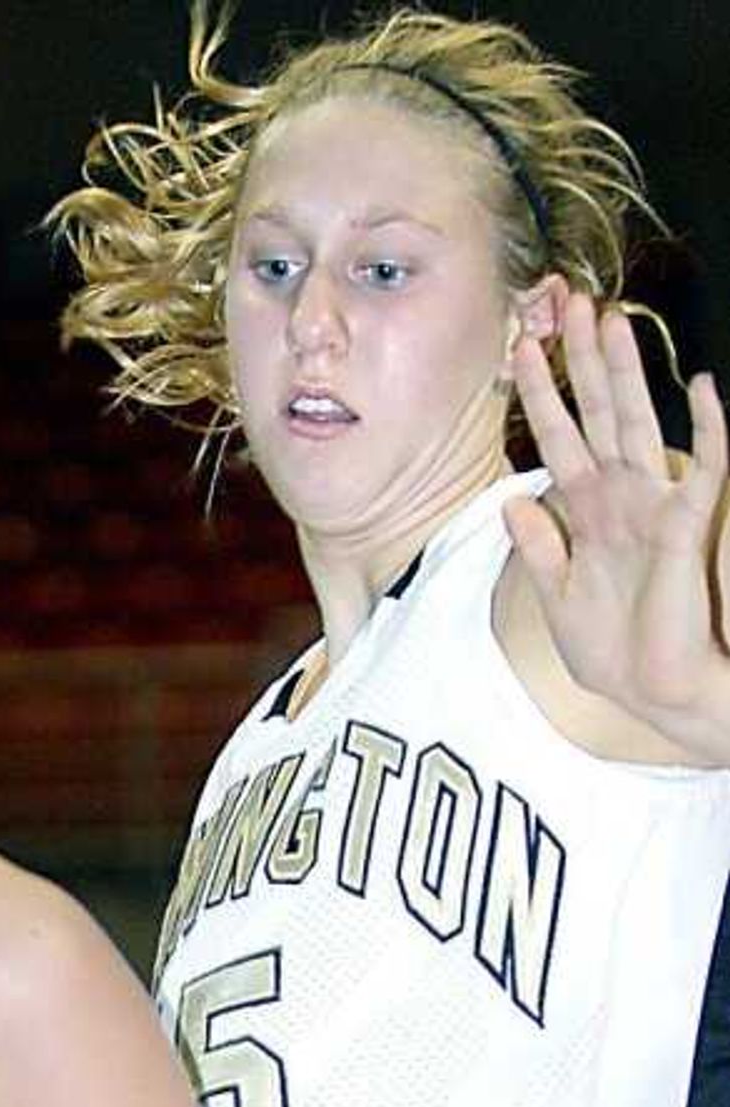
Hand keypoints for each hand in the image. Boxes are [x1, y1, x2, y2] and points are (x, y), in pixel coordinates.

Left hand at [507, 293, 729, 762]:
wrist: (652, 692)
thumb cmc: (610, 650)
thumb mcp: (555, 598)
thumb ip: (537, 548)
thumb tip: (512, 502)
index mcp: (585, 512)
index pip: (557, 438)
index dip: (538, 394)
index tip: (518, 347)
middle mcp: (619, 498)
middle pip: (597, 413)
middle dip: (581, 360)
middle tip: (567, 302)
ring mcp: (654, 507)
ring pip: (639, 424)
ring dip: (627, 374)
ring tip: (613, 321)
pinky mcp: (685, 528)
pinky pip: (704, 470)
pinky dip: (708, 431)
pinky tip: (702, 389)